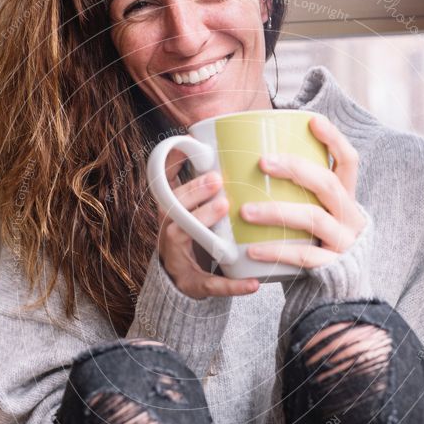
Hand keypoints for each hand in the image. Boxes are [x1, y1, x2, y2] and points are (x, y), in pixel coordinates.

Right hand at [156, 146, 259, 298]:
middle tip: (219, 186)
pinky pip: (212, 286)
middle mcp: (171, 233)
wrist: (180, 279)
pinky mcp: (195, 284)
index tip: (214, 172)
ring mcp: (179, 259)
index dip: (190, 183)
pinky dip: (233, 286)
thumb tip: (201, 137)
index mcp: (174, 214)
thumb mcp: (193, 207)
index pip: (174, 194)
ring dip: (203, 227)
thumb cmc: (194, 234)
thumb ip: (198, 180)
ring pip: (184, 240)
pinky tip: (253, 284)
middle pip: (175, 213)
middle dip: (195, 198)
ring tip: (225, 217)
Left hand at [240, 114, 365, 269]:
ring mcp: (344, 243)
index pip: (349, 162)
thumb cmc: (316, 247)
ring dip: (277, 212)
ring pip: (314, 218)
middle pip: (328, 184)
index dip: (333, 139)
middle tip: (262, 162)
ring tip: (245, 211)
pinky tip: (251, 249)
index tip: (311, 119)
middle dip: (296, 168)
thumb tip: (252, 163)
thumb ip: (298, 195)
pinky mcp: (332, 268)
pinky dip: (275, 251)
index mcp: (347, 200)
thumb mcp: (316, 216)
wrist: (337, 295)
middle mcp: (351, 218)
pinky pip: (303, 256)